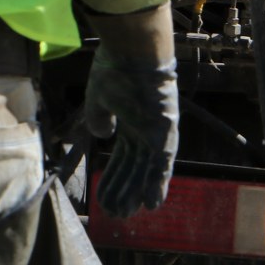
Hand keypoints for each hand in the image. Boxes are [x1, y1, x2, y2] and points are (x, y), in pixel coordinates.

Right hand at [84, 5, 178, 217]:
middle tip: (115, 215)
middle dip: (124, 192)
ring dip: (137, 194)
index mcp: (132, 123)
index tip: (103, 197)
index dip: (113, 178)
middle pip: (134, 168)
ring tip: (127, 215)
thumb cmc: (116, 67)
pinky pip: (160, 164)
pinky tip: (151, 204)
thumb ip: (100, 118)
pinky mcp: (164, 134)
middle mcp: (147, 131)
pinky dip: (156, 184)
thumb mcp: (100, 97)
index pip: (123, 157)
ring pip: (146, 170)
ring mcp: (157, 133)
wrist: (132, 49)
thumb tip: (102, 135)